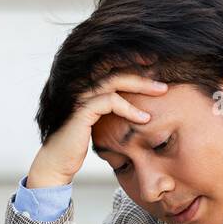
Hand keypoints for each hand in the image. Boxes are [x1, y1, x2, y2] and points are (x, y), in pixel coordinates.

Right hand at [26, 71, 168, 187]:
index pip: (112, 64)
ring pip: (115, 80)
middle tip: (164, 76)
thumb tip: (137, 99)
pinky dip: (129, 108)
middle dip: (142, 69)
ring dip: (141, 85)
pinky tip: (144, 119)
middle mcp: (81, 85)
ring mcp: (80, 96)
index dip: (134, 60)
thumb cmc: (78, 143)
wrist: (58, 162)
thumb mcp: (98, 120)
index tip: (155, 66)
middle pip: (116, 67)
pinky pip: (110, 101)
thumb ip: (110, 105)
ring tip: (161, 92)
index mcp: (86, 85)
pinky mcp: (81, 111)